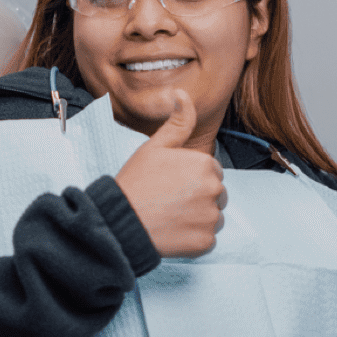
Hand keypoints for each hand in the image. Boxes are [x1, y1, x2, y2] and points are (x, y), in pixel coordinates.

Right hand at [112, 90, 225, 257]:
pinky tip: (173, 230)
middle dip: (197, 197)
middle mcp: (214, 190)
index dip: (190, 176)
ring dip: (197, 218)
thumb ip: (177, 122)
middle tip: (168, 199)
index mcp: (205, 164)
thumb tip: (183, 94)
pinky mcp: (206, 242)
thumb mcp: (155, 146)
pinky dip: (193, 238)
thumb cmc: (136, 182)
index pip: (211, 171)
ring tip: (170, 215)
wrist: (120, 220)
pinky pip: (207, 239)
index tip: (170, 182)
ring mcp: (211, 218)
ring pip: (213, 216)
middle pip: (216, 194)